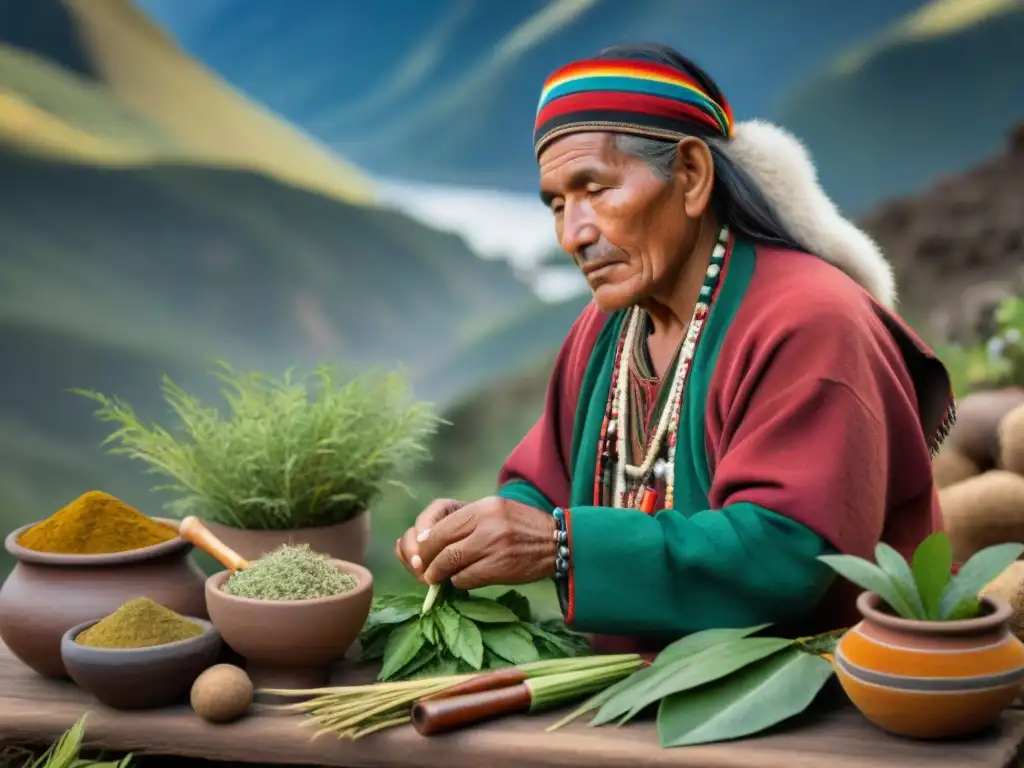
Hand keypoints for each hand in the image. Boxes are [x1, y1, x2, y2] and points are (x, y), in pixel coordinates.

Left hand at [400, 496, 557, 589]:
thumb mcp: (496, 512)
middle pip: (441, 544)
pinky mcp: (499, 568)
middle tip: (426, 569)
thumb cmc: (523, 527)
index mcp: (483, 507)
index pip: (441, 525)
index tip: (422, 551)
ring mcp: (493, 546)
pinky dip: (458, 581)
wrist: (559, 542)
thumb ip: (466, 522)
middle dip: (428, 560)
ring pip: (450, 562)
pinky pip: (465, 578)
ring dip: (439, 573)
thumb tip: (426, 539)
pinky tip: (463, 580)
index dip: (426, 542)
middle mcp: (486, 523)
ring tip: (438, 577)